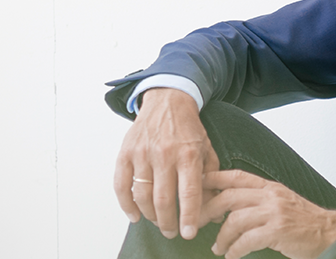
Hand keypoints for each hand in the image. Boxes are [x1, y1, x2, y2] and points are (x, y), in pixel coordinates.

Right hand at [113, 88, 219, 239]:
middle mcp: (164, 155)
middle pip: (163, 200)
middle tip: (172, 232)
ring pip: (142, 195)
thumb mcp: (207, 150)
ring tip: (158, 222)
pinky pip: (121, 185)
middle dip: (168, 223)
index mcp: (188, 155)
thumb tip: (214, 211)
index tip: (188, 233)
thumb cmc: (188, 128)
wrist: (167, 100)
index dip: (188, 217)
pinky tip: (135, 215)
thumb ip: (212, 180)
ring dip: (150, 215)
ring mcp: (142, 154)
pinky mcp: (126, 153)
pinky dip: (126, 205)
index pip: (189, 193)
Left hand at [200, 170, 335, 258]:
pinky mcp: (278, 231)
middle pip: (228, 197)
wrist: (331, 231)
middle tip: (197, 223)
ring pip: (235, 220)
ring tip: (218, 248)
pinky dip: (235, 250)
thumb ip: (258, 200)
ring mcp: (275, 212)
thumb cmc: (305, 221)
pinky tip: (232, 256)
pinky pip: (247, 240)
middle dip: (208, 210)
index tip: (196, 186)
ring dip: (221, 237)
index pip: (235, 176)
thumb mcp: (281, 202)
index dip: (213, 179)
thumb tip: (229, 208)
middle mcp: (270, 195)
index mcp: (269, 186)